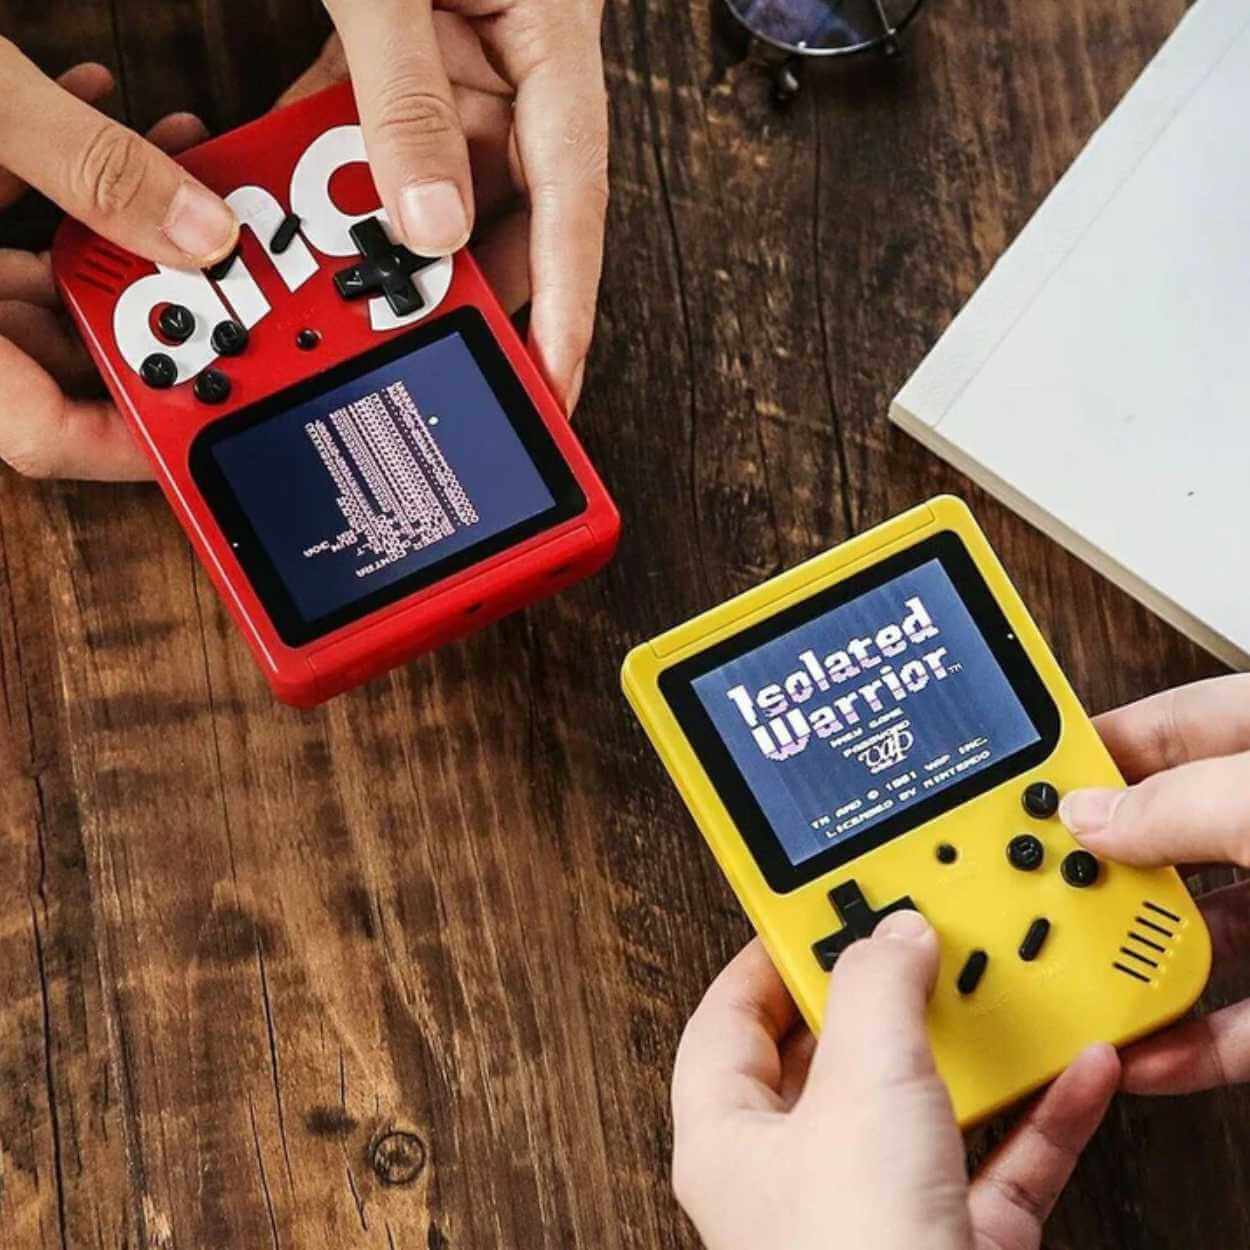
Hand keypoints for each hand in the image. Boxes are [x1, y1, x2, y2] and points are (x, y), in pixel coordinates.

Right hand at [0, 47, 237, 478]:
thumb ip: (88, 168)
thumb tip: (199, 231)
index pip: (38, 433)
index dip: (132, 438)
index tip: (204, 415)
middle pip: (50, 352)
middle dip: (143, 309)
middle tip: (216, 284)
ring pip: (27, 278)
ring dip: (109, 229)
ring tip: (178, 183)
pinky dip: (47, 172)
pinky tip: (97, 107)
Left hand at [290, 1, 607, 412]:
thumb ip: (403, 95)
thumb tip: (425, 222)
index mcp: (552, 38)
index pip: (575, 195)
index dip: (569, 299)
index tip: (555, 377)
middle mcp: (516, 62)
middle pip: (514, 207)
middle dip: (473, 282)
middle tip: (439, 348)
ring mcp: (460, 63)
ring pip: (444, 185)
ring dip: (398, 236)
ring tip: (361, 287)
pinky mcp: (406, 55)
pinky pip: (385, 139)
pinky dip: (349, 176)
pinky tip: (314, 208)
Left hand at [672, 917, 1119, 1249]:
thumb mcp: (862, 1085)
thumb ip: (875, 991)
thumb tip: (889, 934)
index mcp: (730, 1138)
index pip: (728, 1019)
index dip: (769, 957)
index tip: (814, 910)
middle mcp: (796, 1175)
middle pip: (833, 1055)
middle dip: (884, 994)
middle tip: (917, 938)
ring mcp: (877, 1211)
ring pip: (922, 1102)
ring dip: (971, 1046)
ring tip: (997, 986)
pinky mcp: (954, 1244)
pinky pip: (998, 1159)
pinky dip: (1038, 1112)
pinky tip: (1072, 1068)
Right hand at [1060, 673, 1249, 1093]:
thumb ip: (1178, 805)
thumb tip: (1092, 818)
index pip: (1164, 728)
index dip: (1086, 751)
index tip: (1021, 782)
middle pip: (1165, 839)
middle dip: (1099, 872)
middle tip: (1034, 890)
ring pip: (1200, 934)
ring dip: (1135, 965)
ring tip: (1073, 976)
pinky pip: (1246, 1018)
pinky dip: (1196, 1044)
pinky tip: (1149, 1054)